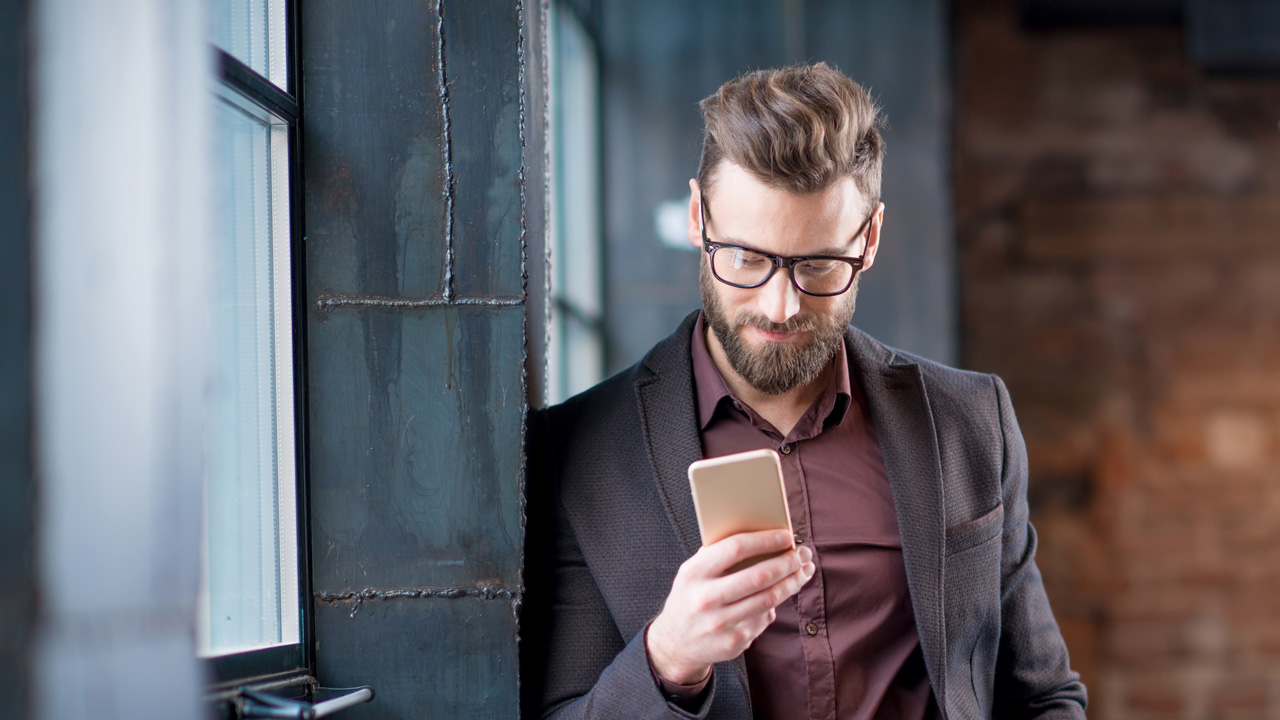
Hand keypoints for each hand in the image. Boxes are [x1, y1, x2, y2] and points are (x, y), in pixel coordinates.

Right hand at [646, 529, 815, 684]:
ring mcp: (721, 623)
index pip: (735, 548)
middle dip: (788, 562)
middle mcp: (706, 599)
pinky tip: (780, 593)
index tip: (786, 536)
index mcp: (694, 573)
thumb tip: (761, 533)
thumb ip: (718, 554)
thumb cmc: (691, 596)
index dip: (765, 540)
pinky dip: (775, 603)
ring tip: (803, 571)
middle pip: (759, 576)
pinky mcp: (735, 641)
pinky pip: (765, 617)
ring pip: (769, 599)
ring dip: (792, 582)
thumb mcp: (693, 572)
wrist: (676, 643)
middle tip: (803, 553)